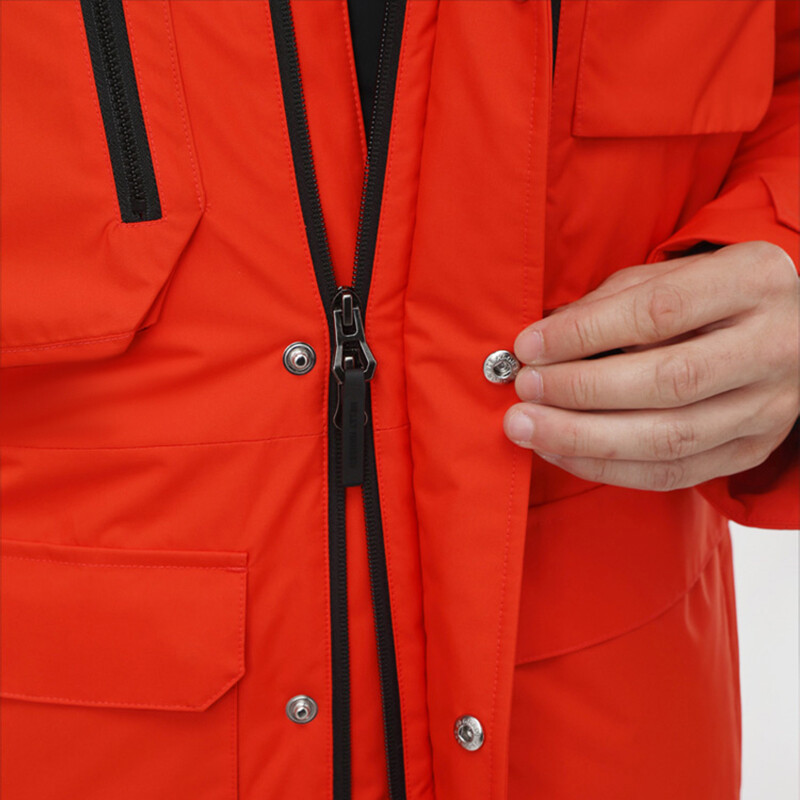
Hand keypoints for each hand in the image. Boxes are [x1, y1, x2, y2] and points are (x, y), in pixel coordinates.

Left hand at [504, 241, 799, 490]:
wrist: (786, 331)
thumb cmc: (705, 298)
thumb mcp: (666, 277)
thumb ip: (608, 303)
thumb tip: (539, 344)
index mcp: (751, 282)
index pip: (658, 311)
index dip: (585, 333)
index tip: (529, 347)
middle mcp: (771, 346)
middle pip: (667, 381)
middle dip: (581, 391)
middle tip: (524, 390)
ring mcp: (768, 406)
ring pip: (669, 438)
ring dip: (584, 439)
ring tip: (527, 428)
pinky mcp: (751, 451)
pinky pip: (672, 474)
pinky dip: (607, 468)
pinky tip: (560, 453)